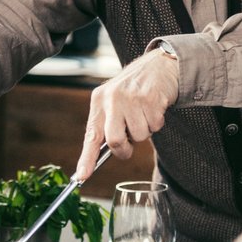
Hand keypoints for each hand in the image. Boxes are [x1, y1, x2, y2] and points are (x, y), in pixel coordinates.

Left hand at [76, 49, 178, 178]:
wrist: (159, 65)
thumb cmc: (135, 89)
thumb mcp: (114, 101)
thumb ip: (108, 124)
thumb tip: (104, 153)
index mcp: (99, 100)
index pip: (91, 135)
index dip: (86, 158)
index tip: (82, 176)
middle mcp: (112, 99)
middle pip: (115, 141)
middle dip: (125, 149)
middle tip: (130, 142)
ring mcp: (132, 98)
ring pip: (139, 136)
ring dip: (145, 131)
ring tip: (144, 114)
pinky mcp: (151, 98)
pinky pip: (155, 126)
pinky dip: (157, 123)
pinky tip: (155, 107)